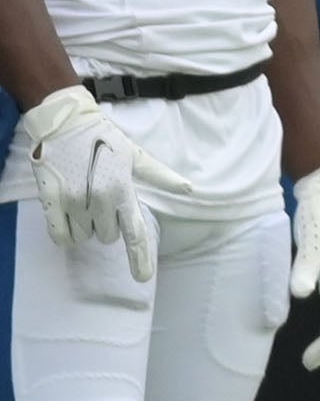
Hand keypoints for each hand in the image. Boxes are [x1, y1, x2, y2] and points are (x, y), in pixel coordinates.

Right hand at [22, 84, 192, 281]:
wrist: (63, 123)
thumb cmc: (103, 139)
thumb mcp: (135, 155)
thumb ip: (160, 175)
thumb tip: (189, 188)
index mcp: (122, 191)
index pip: (135, 233)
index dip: (139, 258)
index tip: (142, 277)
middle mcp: (99, 200)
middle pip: (108, 236)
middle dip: (107, 224)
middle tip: (101, 198)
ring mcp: (72, 201)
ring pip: (84, 236)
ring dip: (86, 225)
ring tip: (84, 197)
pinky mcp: (49, 200)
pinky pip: (59, 235)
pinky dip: (65, 232)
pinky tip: (68, 216)